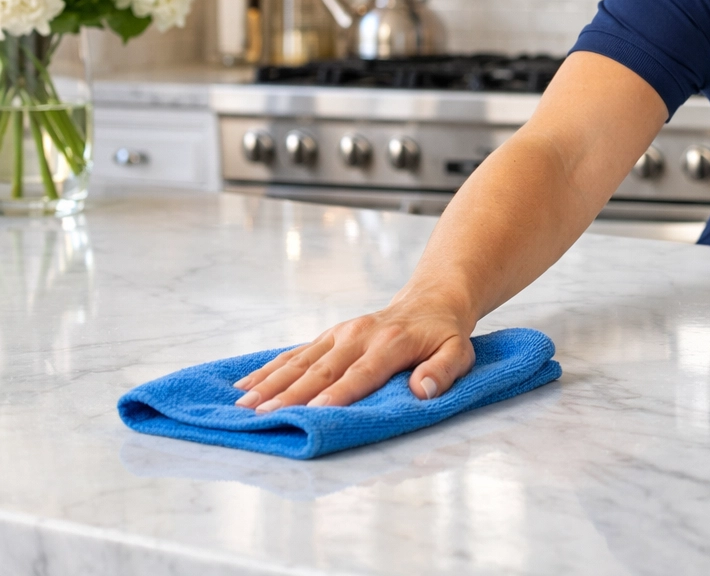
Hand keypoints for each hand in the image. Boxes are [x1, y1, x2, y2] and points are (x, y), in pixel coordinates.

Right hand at [232, 292, 474, 411]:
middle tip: (262, 415)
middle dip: (290, 394)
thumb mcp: (459, 352)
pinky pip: (295, 353)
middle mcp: (360, 335)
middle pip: (322, 369)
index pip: (362, 373)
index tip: (314, 413)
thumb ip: (443, 370)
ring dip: (271, 383)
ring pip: (301, 361)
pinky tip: (245, 385)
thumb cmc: (444, 334)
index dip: (339, 394)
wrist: (431, 300)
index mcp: (392, 343)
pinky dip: (269, 369)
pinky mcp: (328, 336)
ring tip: (243, 405)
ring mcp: (340, 334)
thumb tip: (423, 390)